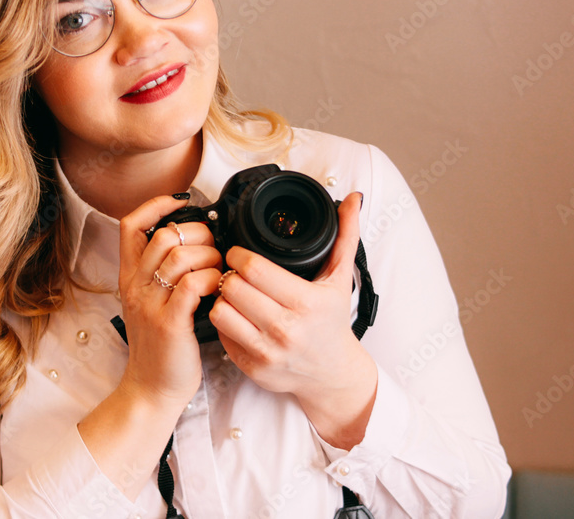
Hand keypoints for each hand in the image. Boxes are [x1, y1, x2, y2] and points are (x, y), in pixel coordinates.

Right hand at [117, 196, 222, 410]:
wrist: (152, 389)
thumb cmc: (161, 346)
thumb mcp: (151, 304)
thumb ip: (164, 274)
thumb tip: (194, 243)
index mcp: (131, 278)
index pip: (131, 225)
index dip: (156, 205)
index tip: (181, 202)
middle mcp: (136, 286)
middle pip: (164, 235)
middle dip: (197, 233)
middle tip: (213, 248)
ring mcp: (151, 304)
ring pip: (180, 256)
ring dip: (209, 256)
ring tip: (219, 269)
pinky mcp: (170, 323)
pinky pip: (192, 284)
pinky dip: (210, 278)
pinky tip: (217, 287)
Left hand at [209, 192, 376, 446]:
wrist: (334, 374)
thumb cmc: (333, 322)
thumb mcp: (341, 279)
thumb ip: (345, 236)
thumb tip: (353, 199)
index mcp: (306, 303)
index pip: (254, 269)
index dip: (239, 255)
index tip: (239, 253)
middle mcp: (286, 329)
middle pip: (232, 287)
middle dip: (229, 274)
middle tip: (234, 272)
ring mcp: (267, 352)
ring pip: (220, 311)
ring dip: (222, 298)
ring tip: (233, 293)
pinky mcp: (252, 368)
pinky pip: (221, 335)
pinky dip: (225, 322)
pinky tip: (236, 316)